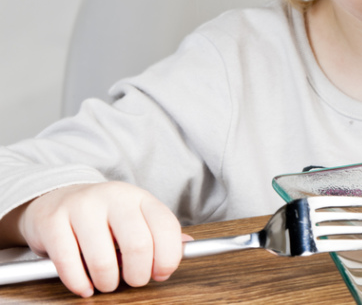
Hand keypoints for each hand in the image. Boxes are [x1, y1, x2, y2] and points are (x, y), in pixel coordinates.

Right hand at [15, 182, 183, 296]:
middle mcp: (113, 198)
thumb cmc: (103, 216)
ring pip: (103, 260)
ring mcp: (82, 207)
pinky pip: (69, 263)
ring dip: (108, 283)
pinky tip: (85, 285)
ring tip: (107, 283)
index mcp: (140, 197)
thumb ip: (159, 232)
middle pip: (138, 245)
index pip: (166, 227)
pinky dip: (80, 283)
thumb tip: (187, 246)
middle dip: (139, 275)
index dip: (168, 257)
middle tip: (134, 280)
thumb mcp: (136, 216)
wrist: (57, 198)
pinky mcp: (53, 222)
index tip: (161, 273)